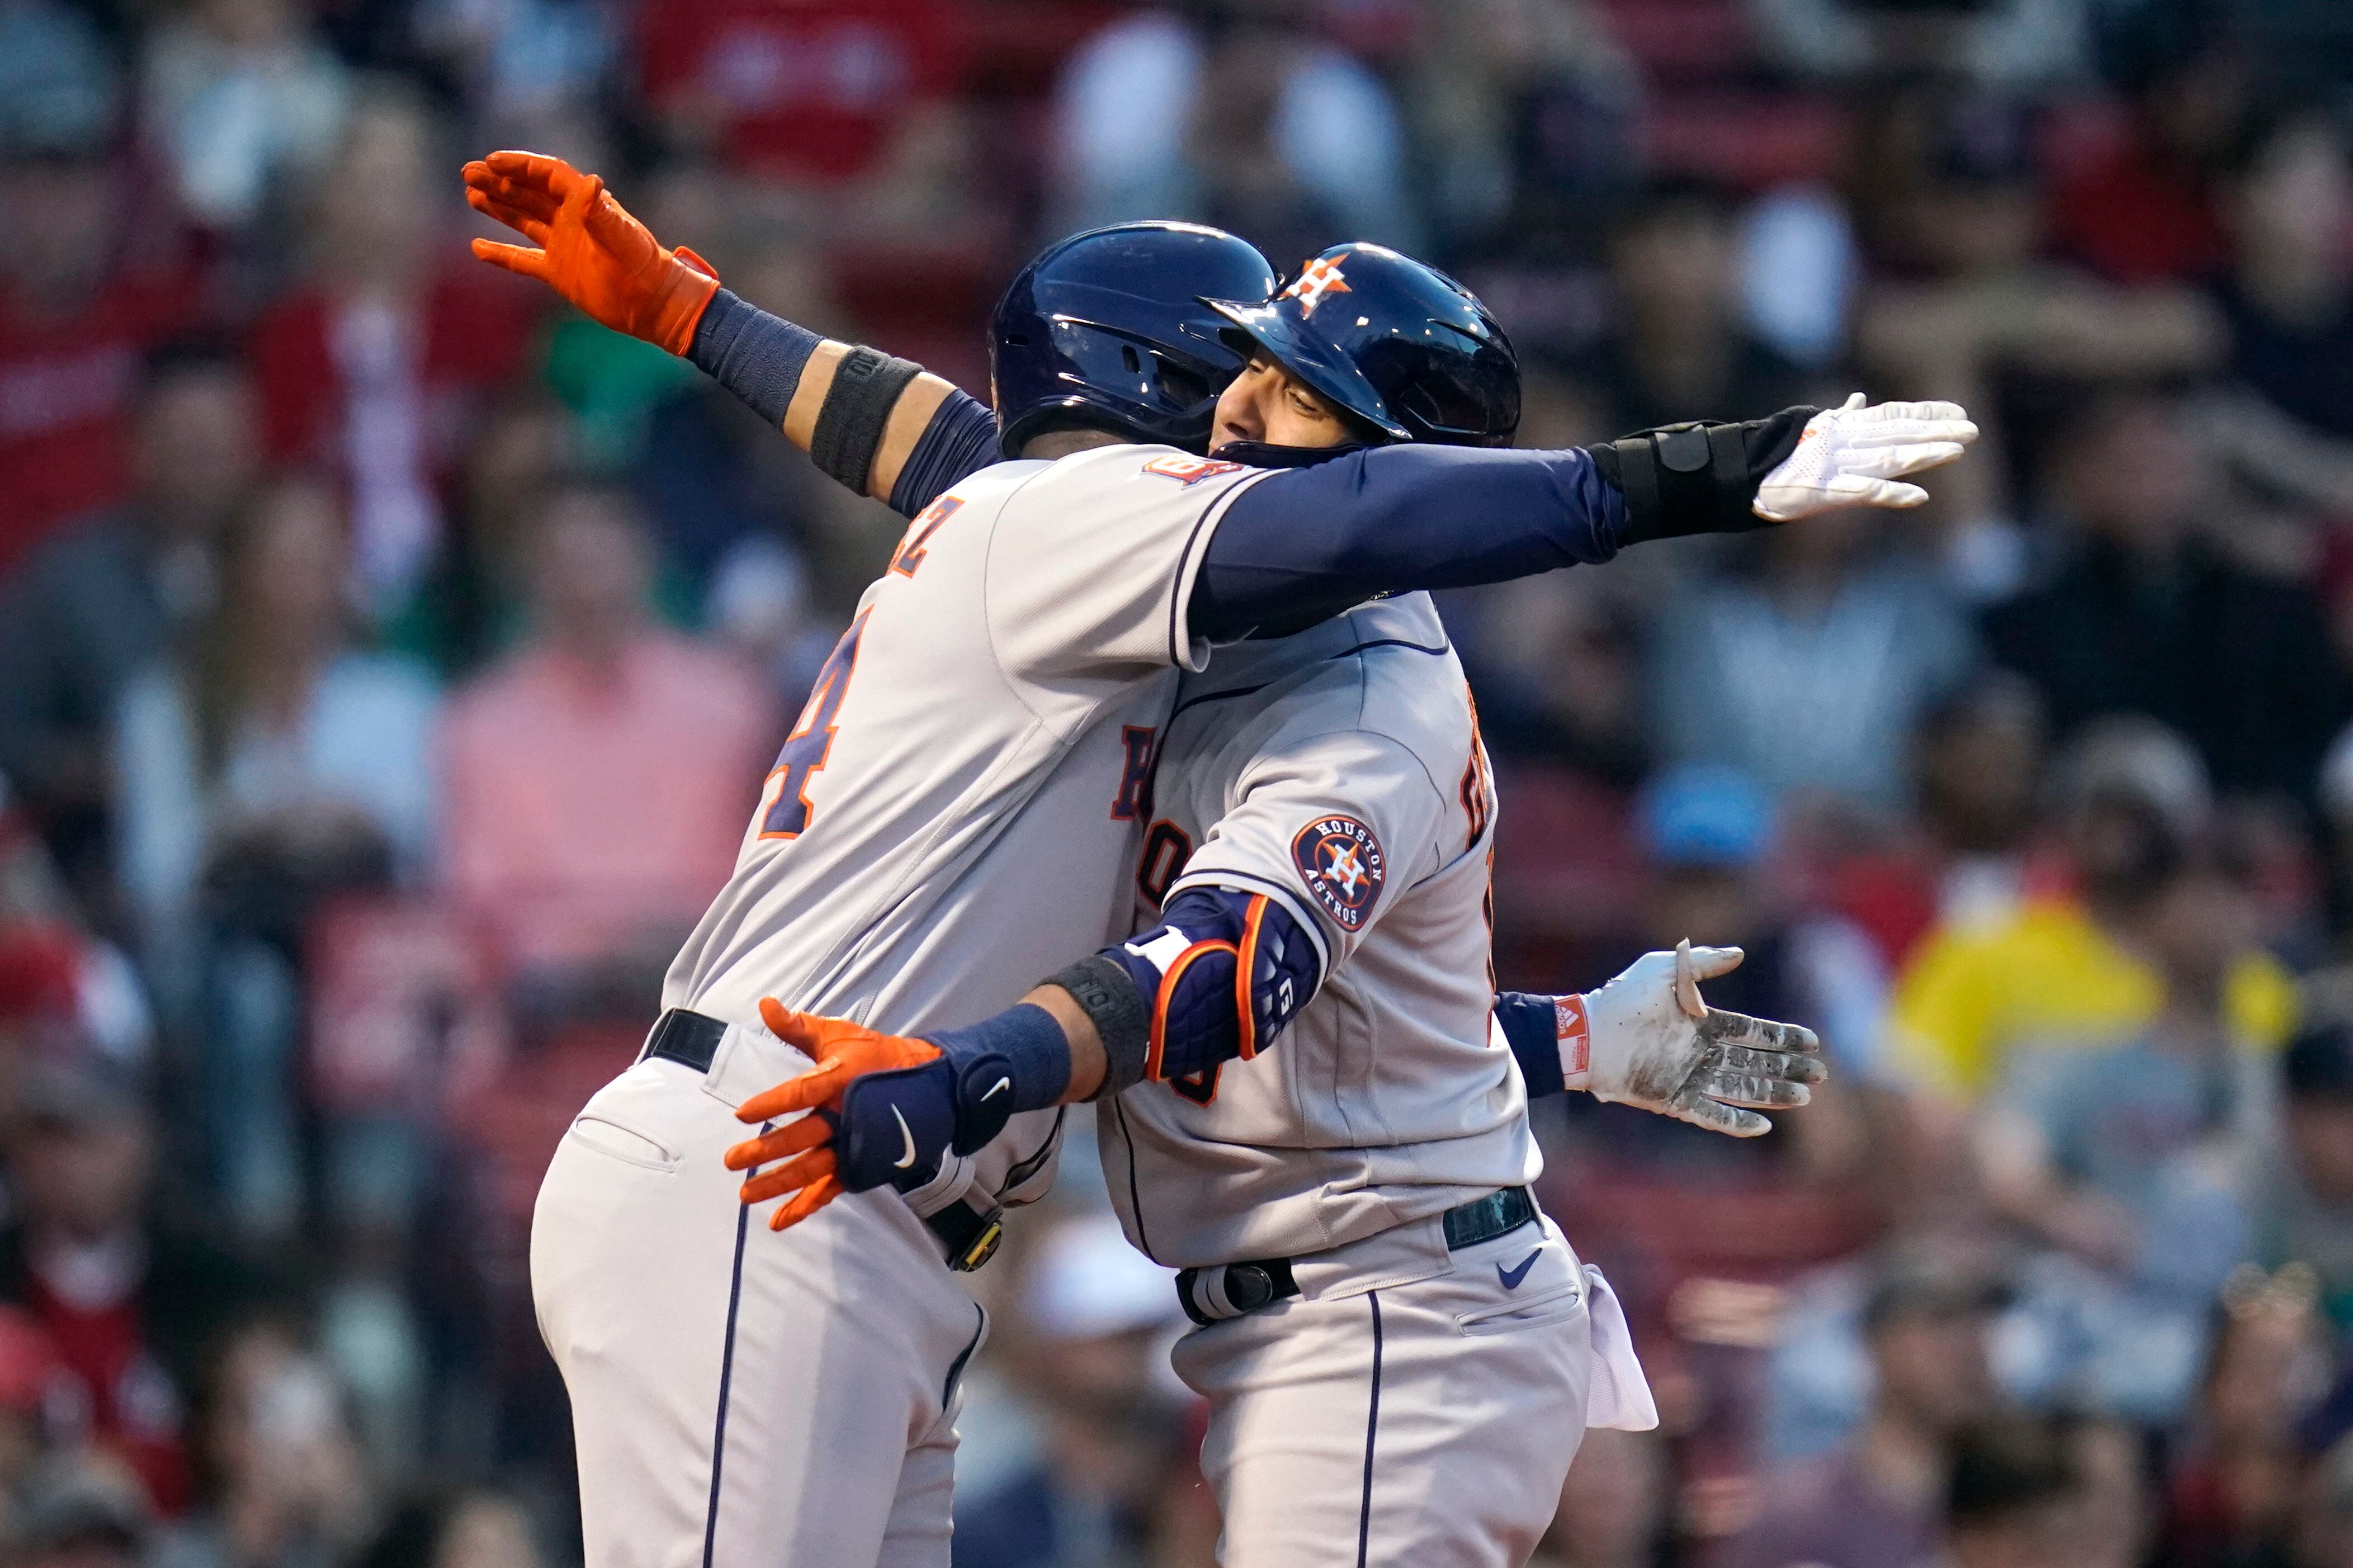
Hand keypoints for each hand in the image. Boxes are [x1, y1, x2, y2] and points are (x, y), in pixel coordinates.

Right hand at [462, 150, 719, 354]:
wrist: (654, 303)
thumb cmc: (644, 267)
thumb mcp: (623, 238)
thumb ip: (602, 213)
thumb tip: (591, 182)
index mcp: (586, 204)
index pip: (547, 175)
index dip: (519, 165)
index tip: (491, 161)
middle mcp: (572, 220)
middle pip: (529, 193)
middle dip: (499, 181)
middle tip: (468, 172)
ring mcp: (563, 246)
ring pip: (524, 219)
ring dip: (498, 206)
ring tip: (470, 194)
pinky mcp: (559, 273)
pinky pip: (523, 260)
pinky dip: (500, 254)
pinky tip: (476, 247)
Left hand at [722, 999, 944, 1230]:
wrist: (928, 1083)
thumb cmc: (874, 1055)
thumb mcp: (838, 1035)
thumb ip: (797, 1027)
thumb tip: (764, 1004)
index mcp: (841, 1079)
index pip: (803, 1091)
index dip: (773, 1102)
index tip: (742, 1113)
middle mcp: (848, 1115)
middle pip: (803, 1136)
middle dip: (766, 1149)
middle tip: (731, 1160)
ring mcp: (855, 1144)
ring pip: (814, 1168)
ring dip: (779, 1183)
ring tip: (745, 1194)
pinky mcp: (861, 1165)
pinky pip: (831, 1189)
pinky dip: (806, 1206)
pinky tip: (780, 1221)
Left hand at [1579, 942, 1827, 1136]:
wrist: (1587, 1034)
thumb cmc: (1621, 998)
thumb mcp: (1662, 969)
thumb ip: (1701, 965)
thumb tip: (1740, 953)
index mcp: (1702, 1023)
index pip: (1752, 1031)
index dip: (1782, 1036)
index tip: (1812, 1041)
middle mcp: (1700, 1052)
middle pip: (1755, 1062)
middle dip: (1787, 1068)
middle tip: (1819, 1073)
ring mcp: (1689, 1077)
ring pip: (1741, 1088)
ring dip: (1771, 1094)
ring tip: (1802, 1097)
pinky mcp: (1674, 1100)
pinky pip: (1712, 1115)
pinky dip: (1736, 1122)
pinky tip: (1763, 1126)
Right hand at [1751, 393, 1977, 521]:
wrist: (1739, 476)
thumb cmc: (1774, 457)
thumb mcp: (1810, 431)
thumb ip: (1838, 417)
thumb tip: (1858, 401)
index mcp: (1841, 428)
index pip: (1892, 415)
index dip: (1926, 413)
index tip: (1958, 413)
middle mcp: (1843, 441)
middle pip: (1898, 434)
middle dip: (1936, 432)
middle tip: (1972, 430)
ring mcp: (1834, 465)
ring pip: (1888, 457)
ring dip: (1924, 455)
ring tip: (1956, 452)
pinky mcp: (1824, 491)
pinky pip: (1863, 491)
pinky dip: (1891, 494)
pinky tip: (1918, 498)